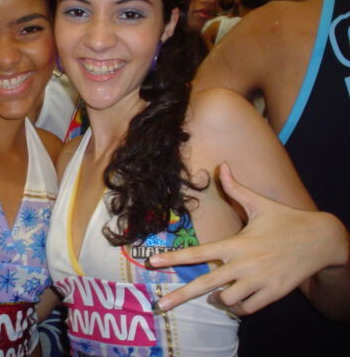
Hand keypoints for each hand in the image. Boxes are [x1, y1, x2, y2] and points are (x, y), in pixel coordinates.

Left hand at [149, 163, 348, 314]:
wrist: (322, 241)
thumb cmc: (287, 220)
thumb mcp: (260, 203)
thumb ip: (236, 189)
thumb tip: (222, 166)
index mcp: (237, 243)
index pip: (199, 253)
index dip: (174, 258)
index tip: (152, 262)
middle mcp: (244, 265)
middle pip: (205, 284)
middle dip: (180, 296)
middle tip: (160, 305)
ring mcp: (259, 282)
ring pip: (228, 300)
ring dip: (218, 299)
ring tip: (214, 295)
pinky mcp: (273, 294)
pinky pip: (248, 309)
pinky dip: (239, 307)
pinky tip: (234, 301)